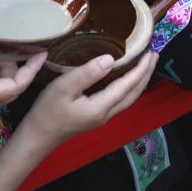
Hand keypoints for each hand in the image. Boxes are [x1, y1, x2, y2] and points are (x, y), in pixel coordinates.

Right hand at [23, 51, 157, 148]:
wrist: (36, 138)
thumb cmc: (47, 111)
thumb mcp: (64, 88)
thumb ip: (88, 73)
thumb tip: (110, 59)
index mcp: (101, 107)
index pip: (128, 85)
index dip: (141, 69)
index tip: (151, 52)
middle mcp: (106, 114)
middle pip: (133, 94)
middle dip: (146, 75)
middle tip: (154, 55)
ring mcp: (101, 117)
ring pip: (127, 98)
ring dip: (138, 81)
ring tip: (145, 65)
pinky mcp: (95, 117)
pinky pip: (119, 100)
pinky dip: (128, 87)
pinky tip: (124, 79)